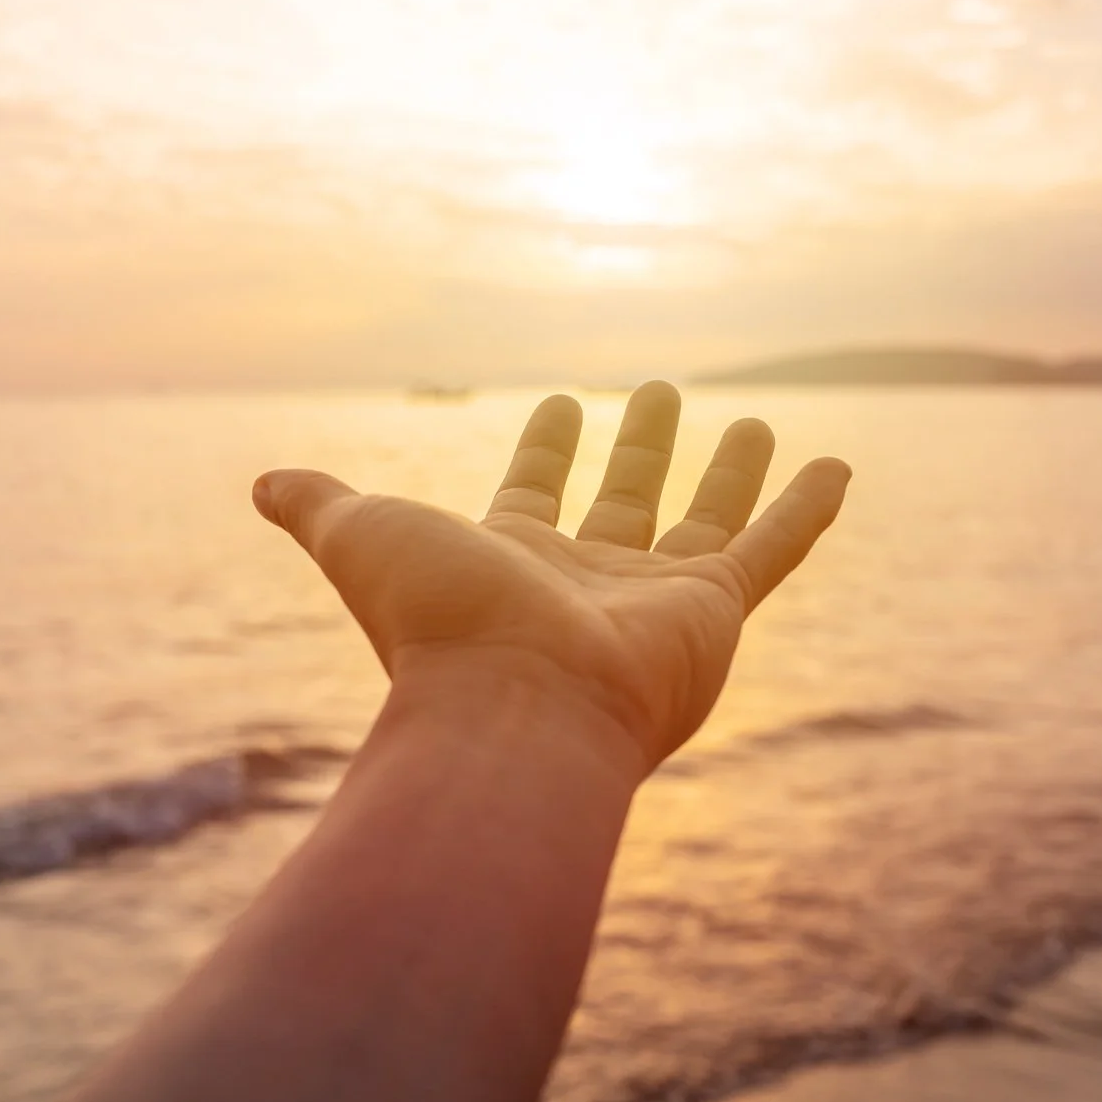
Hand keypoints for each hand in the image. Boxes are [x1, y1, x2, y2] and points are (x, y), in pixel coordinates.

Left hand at [253, 381, 850, 774]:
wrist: (510, 712)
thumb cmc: (433, 627)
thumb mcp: (363, 539)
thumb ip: (322, 506)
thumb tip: (263, 483)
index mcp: (512, 563)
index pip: (534, 491)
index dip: (546, 446)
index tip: (562, 403)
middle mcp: (587, 583)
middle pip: (623, 502)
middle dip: (641, 450)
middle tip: (661, 389)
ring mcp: (656, 602)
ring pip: (703, 523)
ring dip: (727, 473)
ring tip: (755, 418)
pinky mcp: (715, 615)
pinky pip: (772, 552)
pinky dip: (806, 509)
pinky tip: (839, 465)